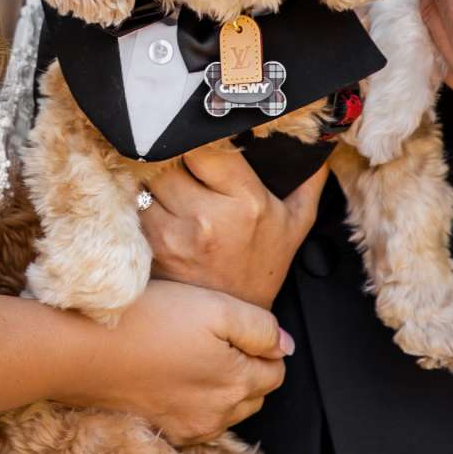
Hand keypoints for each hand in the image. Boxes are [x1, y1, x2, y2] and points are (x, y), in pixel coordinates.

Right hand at [69, 278, 291, 444]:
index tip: (234, 326)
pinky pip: (192, 419)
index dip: (261, 345)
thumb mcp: (214, 305)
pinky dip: (189, 400)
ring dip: (217, 386)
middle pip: (252, 394)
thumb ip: (260, 327)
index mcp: (237, 384)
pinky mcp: (160, 431)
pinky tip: (168, 374)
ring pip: (223, 409)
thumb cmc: (144, 321)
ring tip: (187, 353)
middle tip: (210, 336)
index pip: (276, 372)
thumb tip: (283, 346)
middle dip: (243, 367)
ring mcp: (187, 428)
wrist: (78, 349)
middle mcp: (217, 416)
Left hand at [140, 140, 329, 308]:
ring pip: (146, 182)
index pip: (204, 146)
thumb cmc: (264, 263)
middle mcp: (208, 217)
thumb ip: (307, 177)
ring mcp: (175, 235)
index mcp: (246, 201)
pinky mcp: (152, 250)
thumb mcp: (296, 221)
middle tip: (177, 158)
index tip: (196, 138)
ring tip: (165, 180)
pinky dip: (140, 202)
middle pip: (169, 160)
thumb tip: (317, 139)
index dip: (195, 138)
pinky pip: (135, 209)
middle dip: (170, 156)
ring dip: (150, 178)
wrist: (237, 315)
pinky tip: (154, 204)